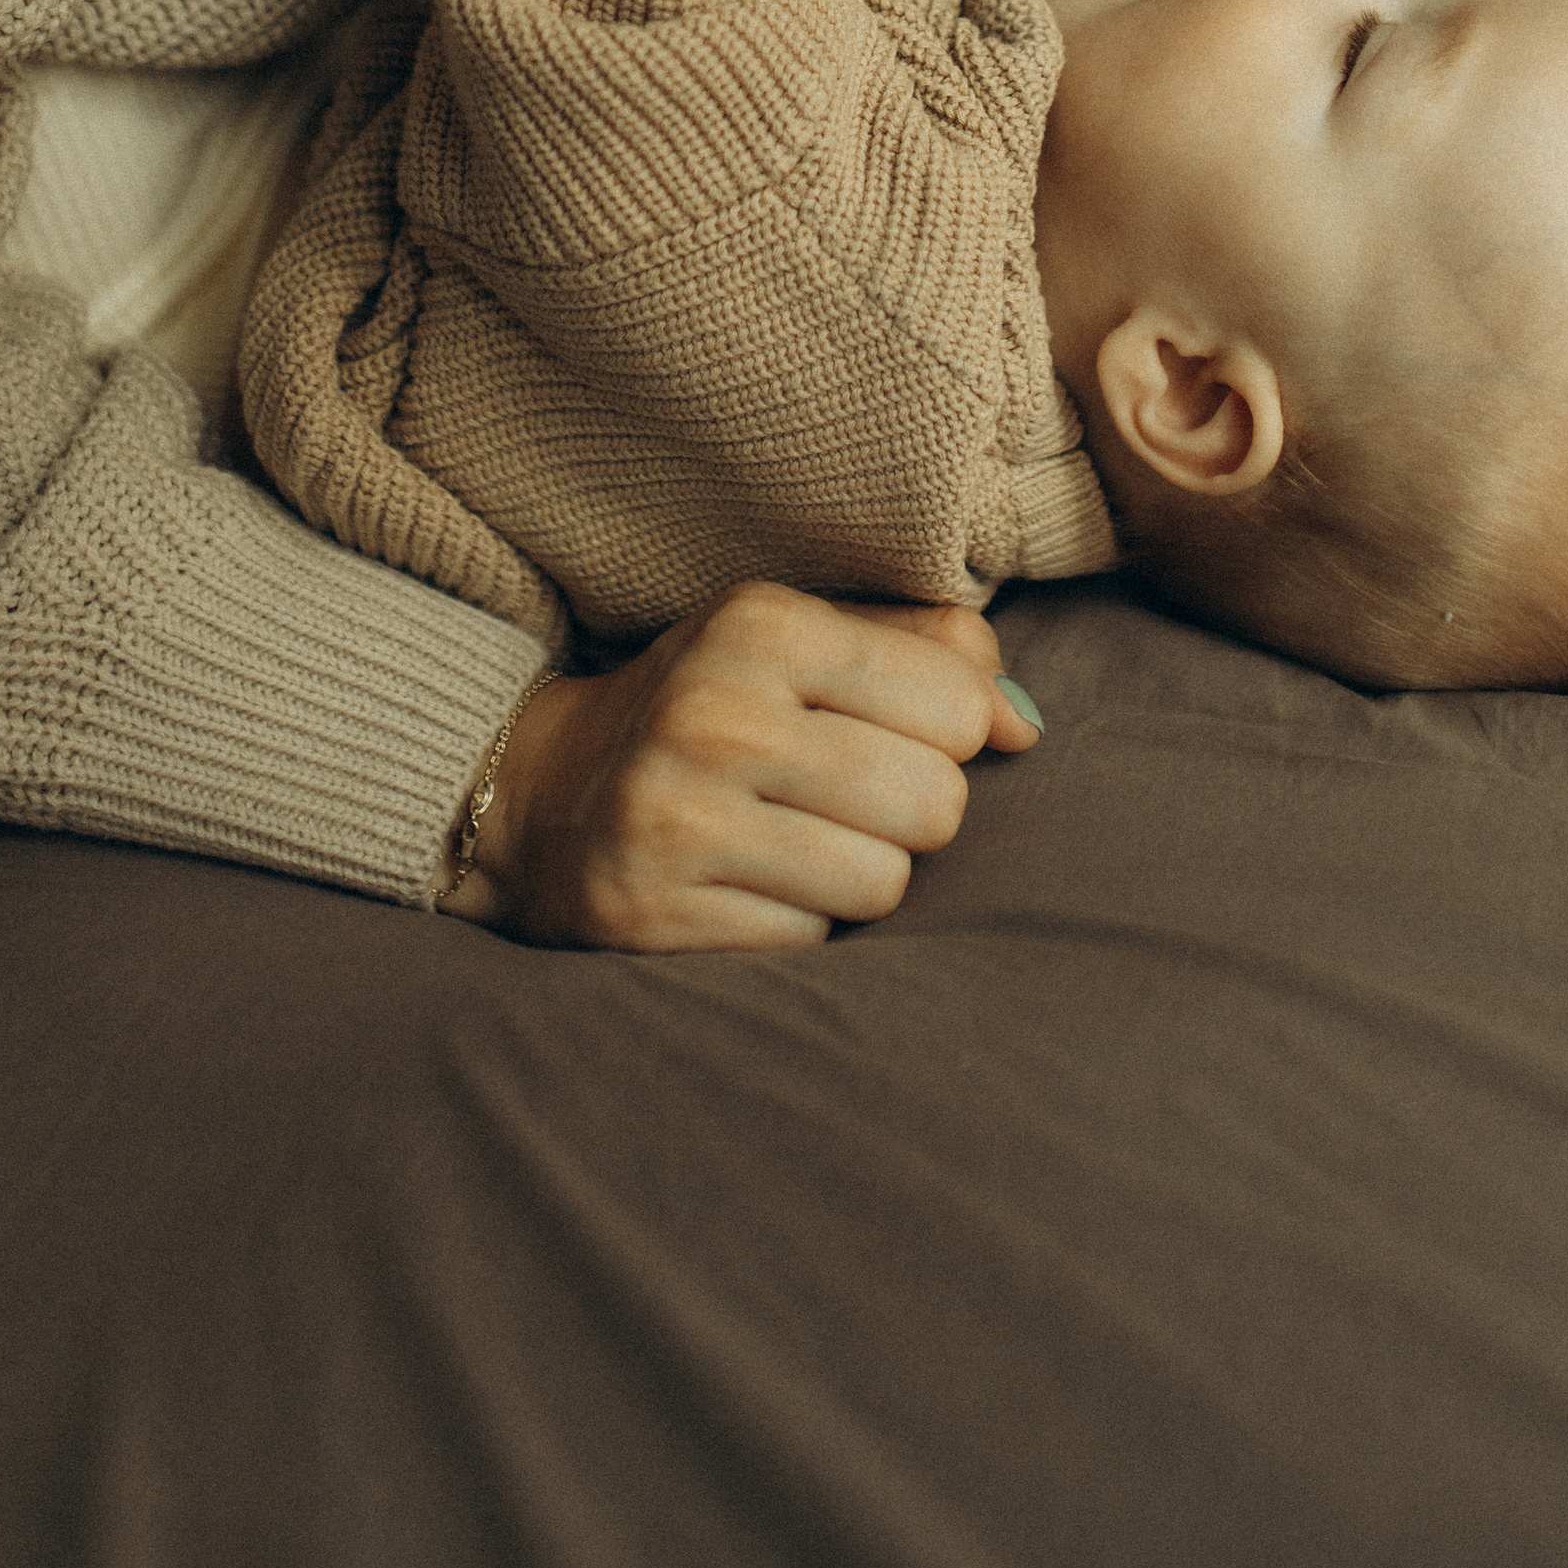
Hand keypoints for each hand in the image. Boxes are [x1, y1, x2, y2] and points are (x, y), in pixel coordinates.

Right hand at [444, 581, 1038, 950]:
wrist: (541, 792)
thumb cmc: (710, 705)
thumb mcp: (799, 639)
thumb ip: (927, 652)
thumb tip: (1025, 726)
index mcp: (761, 624)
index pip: (956, 705)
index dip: (949, 736)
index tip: (897, 736)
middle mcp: (716, 714)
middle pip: (933, 804)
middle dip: (915, 815)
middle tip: (851, 802)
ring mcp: (677, 818)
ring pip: (882, 884)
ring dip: (862, 878)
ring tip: (800, 844)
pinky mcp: (653, 914)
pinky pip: (809, 944)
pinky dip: (799, 925)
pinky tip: (748, 886)